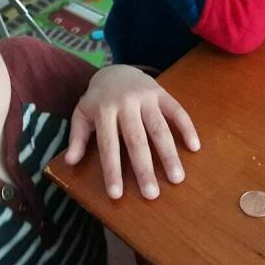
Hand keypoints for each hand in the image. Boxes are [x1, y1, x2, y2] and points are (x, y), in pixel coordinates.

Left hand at [64, 65, 199, 199]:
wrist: (116, 70)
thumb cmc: (98, 100)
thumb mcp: (82, 114)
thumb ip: (77, 137)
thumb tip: (70, 162)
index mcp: (103, 111)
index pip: (108, 145)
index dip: (112, 170)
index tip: (117, 195)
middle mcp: (125, 104)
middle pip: (136, 140)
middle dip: (144, 168)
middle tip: (152, 195)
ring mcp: (146, 97)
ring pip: (159, 128)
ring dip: (169, 154)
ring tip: (177, 178)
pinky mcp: (162, 93)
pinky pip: (177, 111)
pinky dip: (187, 128)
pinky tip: (194, 147)